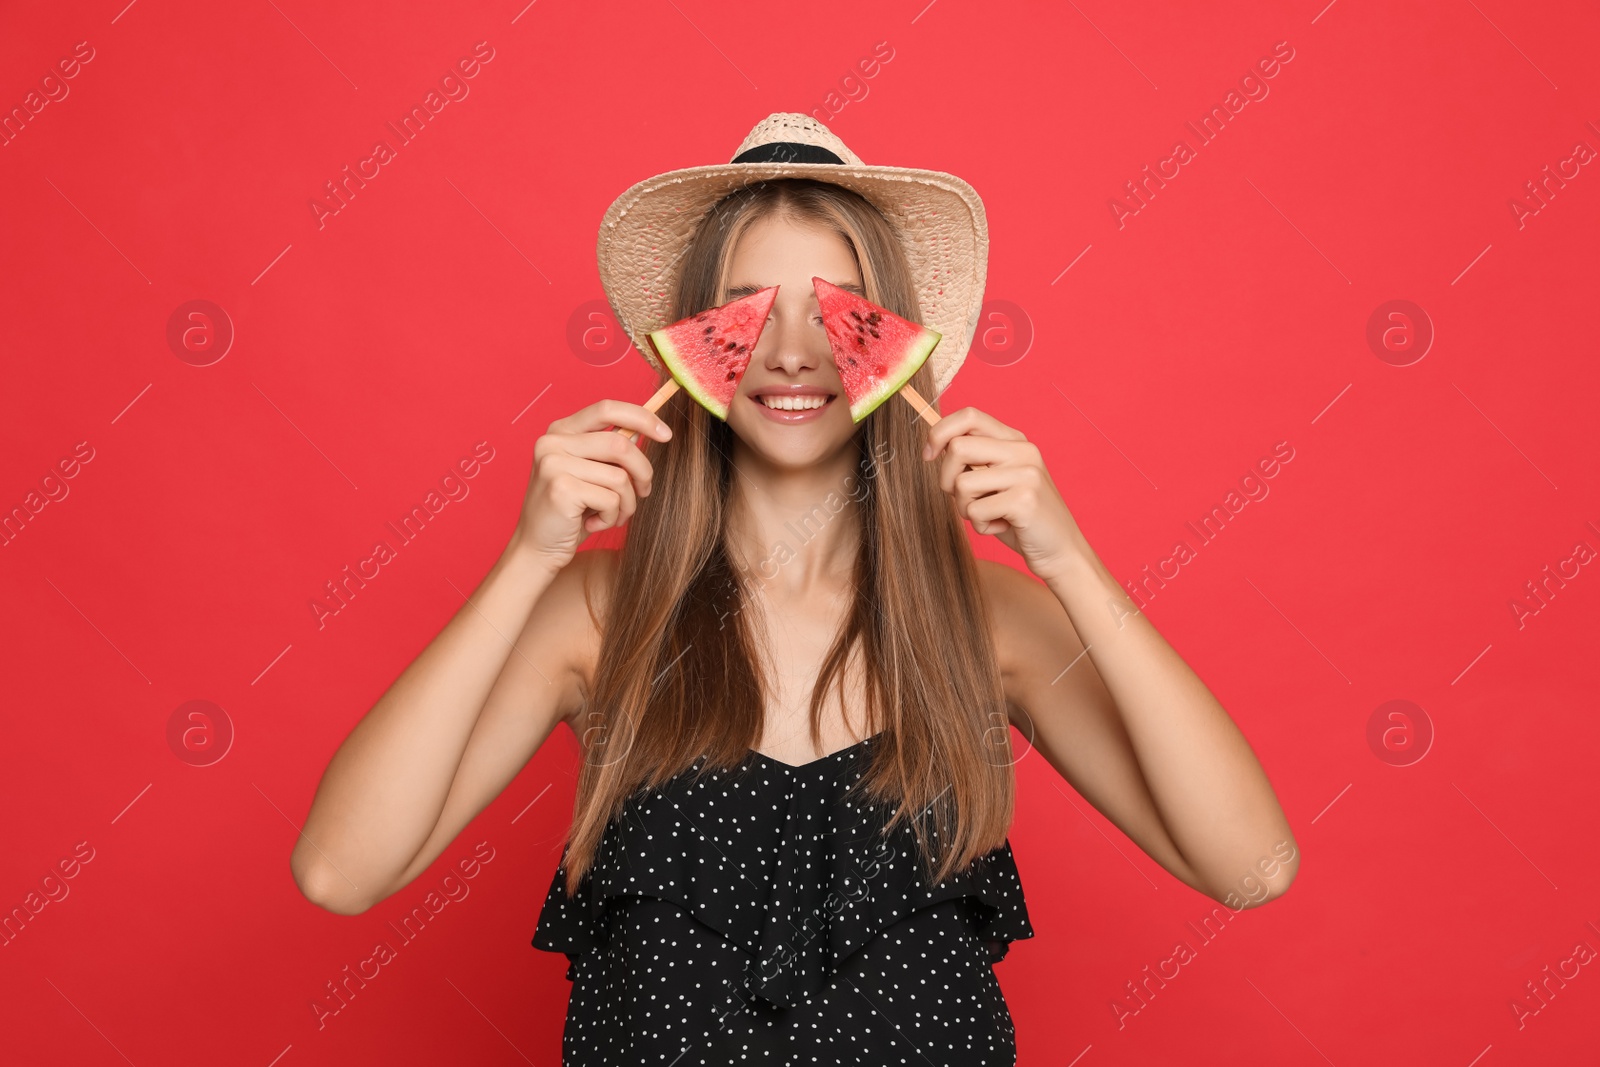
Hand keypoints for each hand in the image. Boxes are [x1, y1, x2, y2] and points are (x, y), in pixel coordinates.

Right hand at [511, 399, 671, 570]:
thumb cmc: (571, 512)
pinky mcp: (561, 489)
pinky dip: (612, 517)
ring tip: (613, 514)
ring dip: (627, 502)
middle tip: (644, 492)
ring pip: (620, 476)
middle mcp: (552, 442)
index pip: (607, 408)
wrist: (537, 548)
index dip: (642, 418)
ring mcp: (553, 463)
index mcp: (561, 431)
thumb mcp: (591, 474)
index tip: (665, 435)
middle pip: (621, 444)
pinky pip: (611, 499)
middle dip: (643, 472)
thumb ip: (611, 451)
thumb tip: (649, 430)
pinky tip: (593, 523)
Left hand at [922, 407, 1084, 581]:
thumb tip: (935, 445)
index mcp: (1014, 440)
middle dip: (947, 480)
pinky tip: (1002, 527)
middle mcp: (1023, 450)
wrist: (1060, 550)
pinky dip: (980, 526)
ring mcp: (1026, 473)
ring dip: (965, 509)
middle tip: (966, 500)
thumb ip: (973, 461)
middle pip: (957, 448)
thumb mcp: (995, 481)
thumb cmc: (1018, 518)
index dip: (939, 432)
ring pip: (962, 483)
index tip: (929, 456)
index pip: (969, 416)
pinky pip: (976, 511)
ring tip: (989, 516)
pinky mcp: (1025, 500)